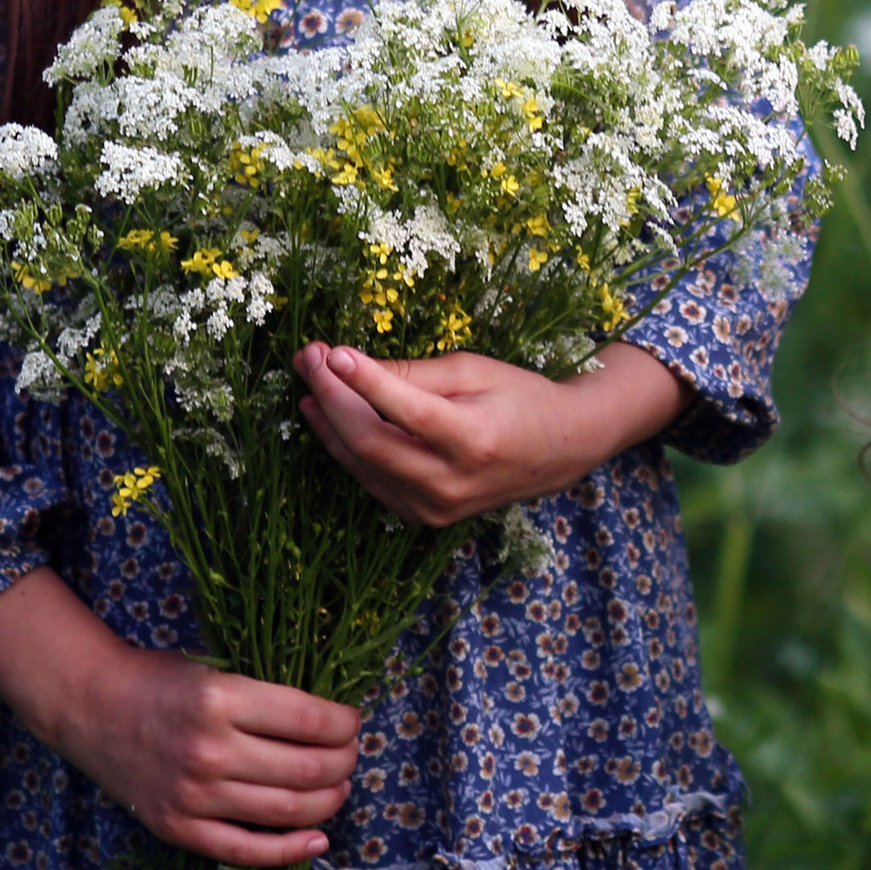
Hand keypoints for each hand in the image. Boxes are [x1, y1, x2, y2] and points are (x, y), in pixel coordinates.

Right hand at [0, 568, 360, 869]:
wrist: (92, 708)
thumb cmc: (164, 682)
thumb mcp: (221, 671)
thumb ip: (268, 698)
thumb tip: (334, 723)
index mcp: (224, 700)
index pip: (313, 721)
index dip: (346, 724)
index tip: (351, 722)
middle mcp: (210, 752)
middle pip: (308, 769)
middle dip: (345, 763)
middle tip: (349, 755)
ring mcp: (192, 796)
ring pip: (287, 810)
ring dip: (329, 801)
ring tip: (338, 788)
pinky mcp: (176, 829)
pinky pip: (245, 850)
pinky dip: (290, 850)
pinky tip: (319, 839)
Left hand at [295, 339, 686, 526]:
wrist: (561, 450)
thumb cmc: (520, 398)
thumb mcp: (475, 371)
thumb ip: (414, 374)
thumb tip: (349, 364)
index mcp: (475, 440)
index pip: (408, 411)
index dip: (366, 381)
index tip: (332, 352)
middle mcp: (453, 482)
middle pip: (372, 442)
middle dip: (333, 398)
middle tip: (310, 359)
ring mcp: (436, 507)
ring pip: (363, 465)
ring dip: (329, 422)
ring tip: (309, 383)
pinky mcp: (424, 517)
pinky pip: (373, 480)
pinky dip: (347, 448)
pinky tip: (330, 418)